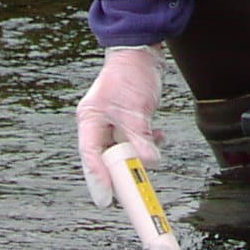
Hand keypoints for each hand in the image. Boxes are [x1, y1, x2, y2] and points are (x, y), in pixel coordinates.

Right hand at [75, 45, 164, 206]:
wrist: (143, 50)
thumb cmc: (132, 73)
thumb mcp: (137, 109)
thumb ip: (140, 137)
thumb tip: (149, 163)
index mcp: (90, 119)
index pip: (91, 156)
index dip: (98, 179)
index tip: (107, 199)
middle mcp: (97, 123)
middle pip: (104, 158)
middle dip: (120, 171)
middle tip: (133, 188)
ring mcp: (111, 121)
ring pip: (121, 150)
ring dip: (137, 154)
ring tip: (153, 153)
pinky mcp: (125, 119)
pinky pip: (133, 139)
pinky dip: (146, 142)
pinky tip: (159, 135)